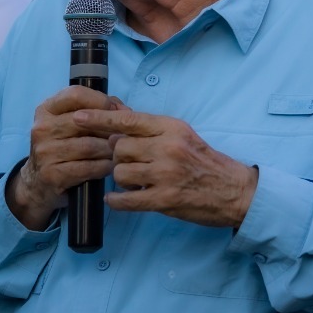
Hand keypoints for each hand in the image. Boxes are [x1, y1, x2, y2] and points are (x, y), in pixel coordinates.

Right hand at [6, 87, 118, 229]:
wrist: (38, 183)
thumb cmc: (63, 147)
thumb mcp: (70, 124)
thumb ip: (96, 111)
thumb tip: (124, 111)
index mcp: (45, 110)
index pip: (75, 94)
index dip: (101, 101)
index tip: (116, 112)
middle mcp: (42, 129)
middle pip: (85, 121)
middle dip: (109, 128)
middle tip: (125, 135)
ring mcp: (45, 152)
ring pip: (89, 146)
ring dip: (110, 149)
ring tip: (120, 152)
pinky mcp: (52, 175)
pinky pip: (88, 168)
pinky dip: (104, 167)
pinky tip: (110, 166)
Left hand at [73, 108, 258, 227]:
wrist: (234, 191)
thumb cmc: (205, 162)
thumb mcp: (181, 135)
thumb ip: (149, 127)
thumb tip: (117, 112)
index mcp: (171, 128)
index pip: (128, 119)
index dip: (99, 118)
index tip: (77, 117)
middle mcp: (167, 148)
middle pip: (118, 147)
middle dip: (116, 156)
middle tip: (128, 162)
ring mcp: (166, 174)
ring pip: (120, 172)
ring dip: (121, 179)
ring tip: (135, 181)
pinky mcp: (165, 199)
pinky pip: (126, 199)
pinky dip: (117, 200)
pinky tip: (118, 199)